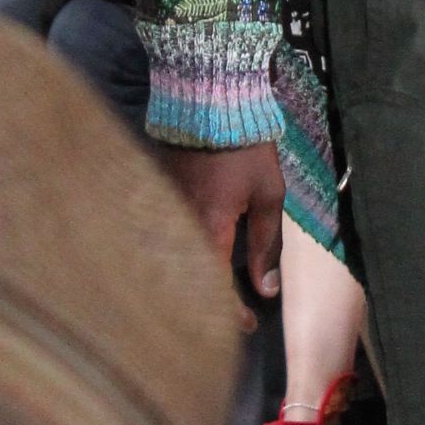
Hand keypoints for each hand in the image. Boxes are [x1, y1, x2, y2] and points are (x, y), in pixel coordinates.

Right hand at [156, 141, 283, 317]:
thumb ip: (266, 244)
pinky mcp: (156, 195)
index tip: (246, 325)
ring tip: (210, 296)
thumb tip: (267, 289)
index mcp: (207, 230)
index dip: (231, 312)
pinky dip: (177, 257)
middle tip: (226, 317)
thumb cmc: (245, 147)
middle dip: (206, 303)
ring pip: (171, 261)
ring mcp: (163, 210)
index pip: (216, 287)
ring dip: (191, 282)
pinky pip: (164, 238)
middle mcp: (177, 226)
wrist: (209, 99)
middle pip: (186, 280)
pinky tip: (191, 262)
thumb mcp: (268, 195)